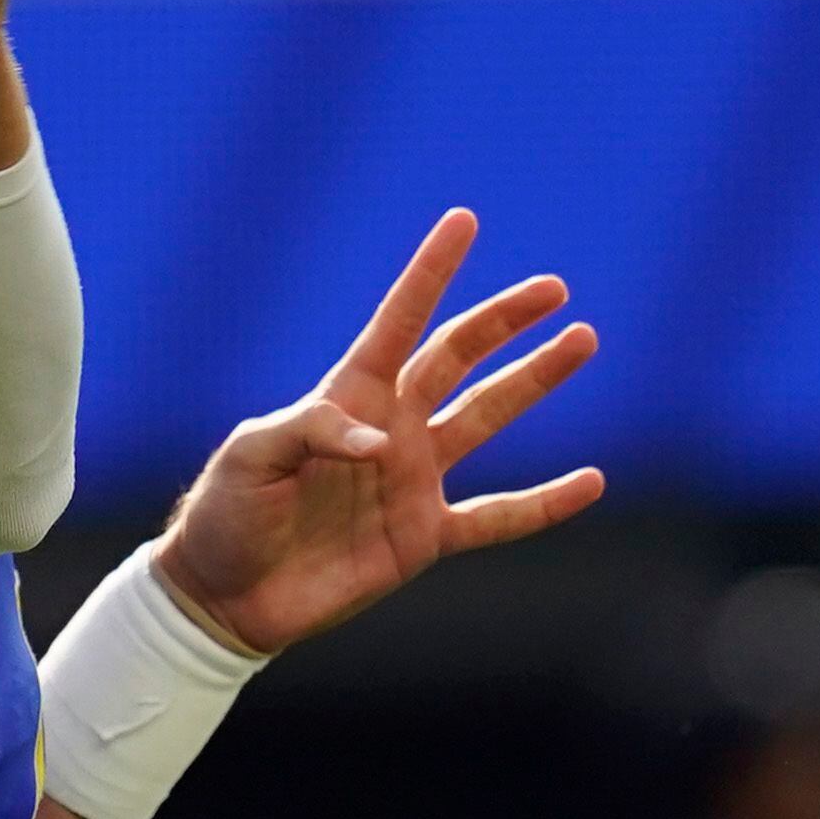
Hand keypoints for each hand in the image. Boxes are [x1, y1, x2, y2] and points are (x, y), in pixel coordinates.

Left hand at [152, 208, 601, 656]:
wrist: (227, 596)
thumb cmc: (227, 514)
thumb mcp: (253, 456)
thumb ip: (314, 431)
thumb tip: (383, 443)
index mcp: (346, 396)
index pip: (399, 322)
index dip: (430, 273)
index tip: (463, 221)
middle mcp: (389, 428)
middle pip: (459, 358)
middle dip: (505, 321)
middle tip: (554, 289)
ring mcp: (412, 481)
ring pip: (488, 418)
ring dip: (535, 380)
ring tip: (582, 339)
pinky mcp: (424, 537)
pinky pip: (498, 517)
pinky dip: (545, 504)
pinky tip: (593, 482)